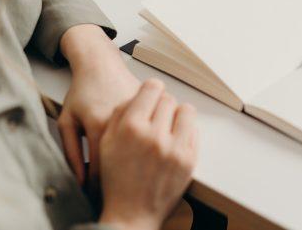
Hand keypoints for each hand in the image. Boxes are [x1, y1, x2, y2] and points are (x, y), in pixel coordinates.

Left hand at [57, 24, 140, 188]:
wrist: (101, 64)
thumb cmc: (82, 92)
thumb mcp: (67, 120)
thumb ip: (70, 152)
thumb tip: (79, 182)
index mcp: (99, 126)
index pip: (100, 171)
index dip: (97, 190)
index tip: (96, 200)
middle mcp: (123, 121)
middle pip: (124, 165)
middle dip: (118, 183)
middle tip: (113, 193)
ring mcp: (139, 115)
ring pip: (141, 150)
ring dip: (135, 166)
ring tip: (126, 178)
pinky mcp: (150, 110)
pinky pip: (150, 134)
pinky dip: (144, 147)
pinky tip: (137, 157)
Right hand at [98, 79, 197, 229]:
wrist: (131, 214)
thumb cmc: (116, 179)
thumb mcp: (106, 142)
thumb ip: (120, 113)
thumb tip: (138, 94)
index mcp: (131, 127)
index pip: (153, 87)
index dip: (151, 89)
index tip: (150, 93)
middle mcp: (154, 135)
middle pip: (168, 98)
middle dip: (162, 104)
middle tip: (155, 114)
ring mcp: (174, 148)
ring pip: (186, 110)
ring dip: (177, 114)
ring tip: (167, 124)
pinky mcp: (189, 160)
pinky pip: (194, 130)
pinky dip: (185, 131)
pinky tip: (174, 139)